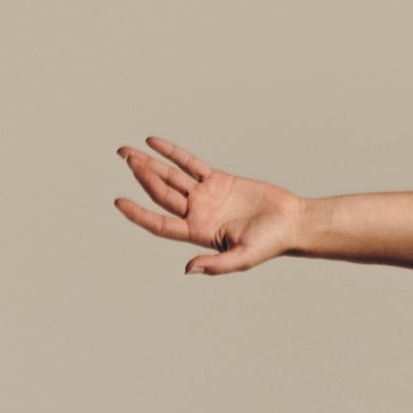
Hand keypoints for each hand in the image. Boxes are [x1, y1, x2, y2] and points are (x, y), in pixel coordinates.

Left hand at [113, 138, 304, 274]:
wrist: (292, 222)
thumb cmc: (271, 243)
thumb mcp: (244, 258)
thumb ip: (216, 264)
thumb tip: (188, 269)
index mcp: (198, 233)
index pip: (161, 223)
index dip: (139, 214)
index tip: (120, 202)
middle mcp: (197, 213)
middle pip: (161, 193)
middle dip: (143, 176)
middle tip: (126, 159)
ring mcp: (206, 196)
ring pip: (171, 177)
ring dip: (150, 164)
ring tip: (128, 153)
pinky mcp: (218, 181)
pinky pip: (190, 164)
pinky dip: (173, 154)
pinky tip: (153, 144)